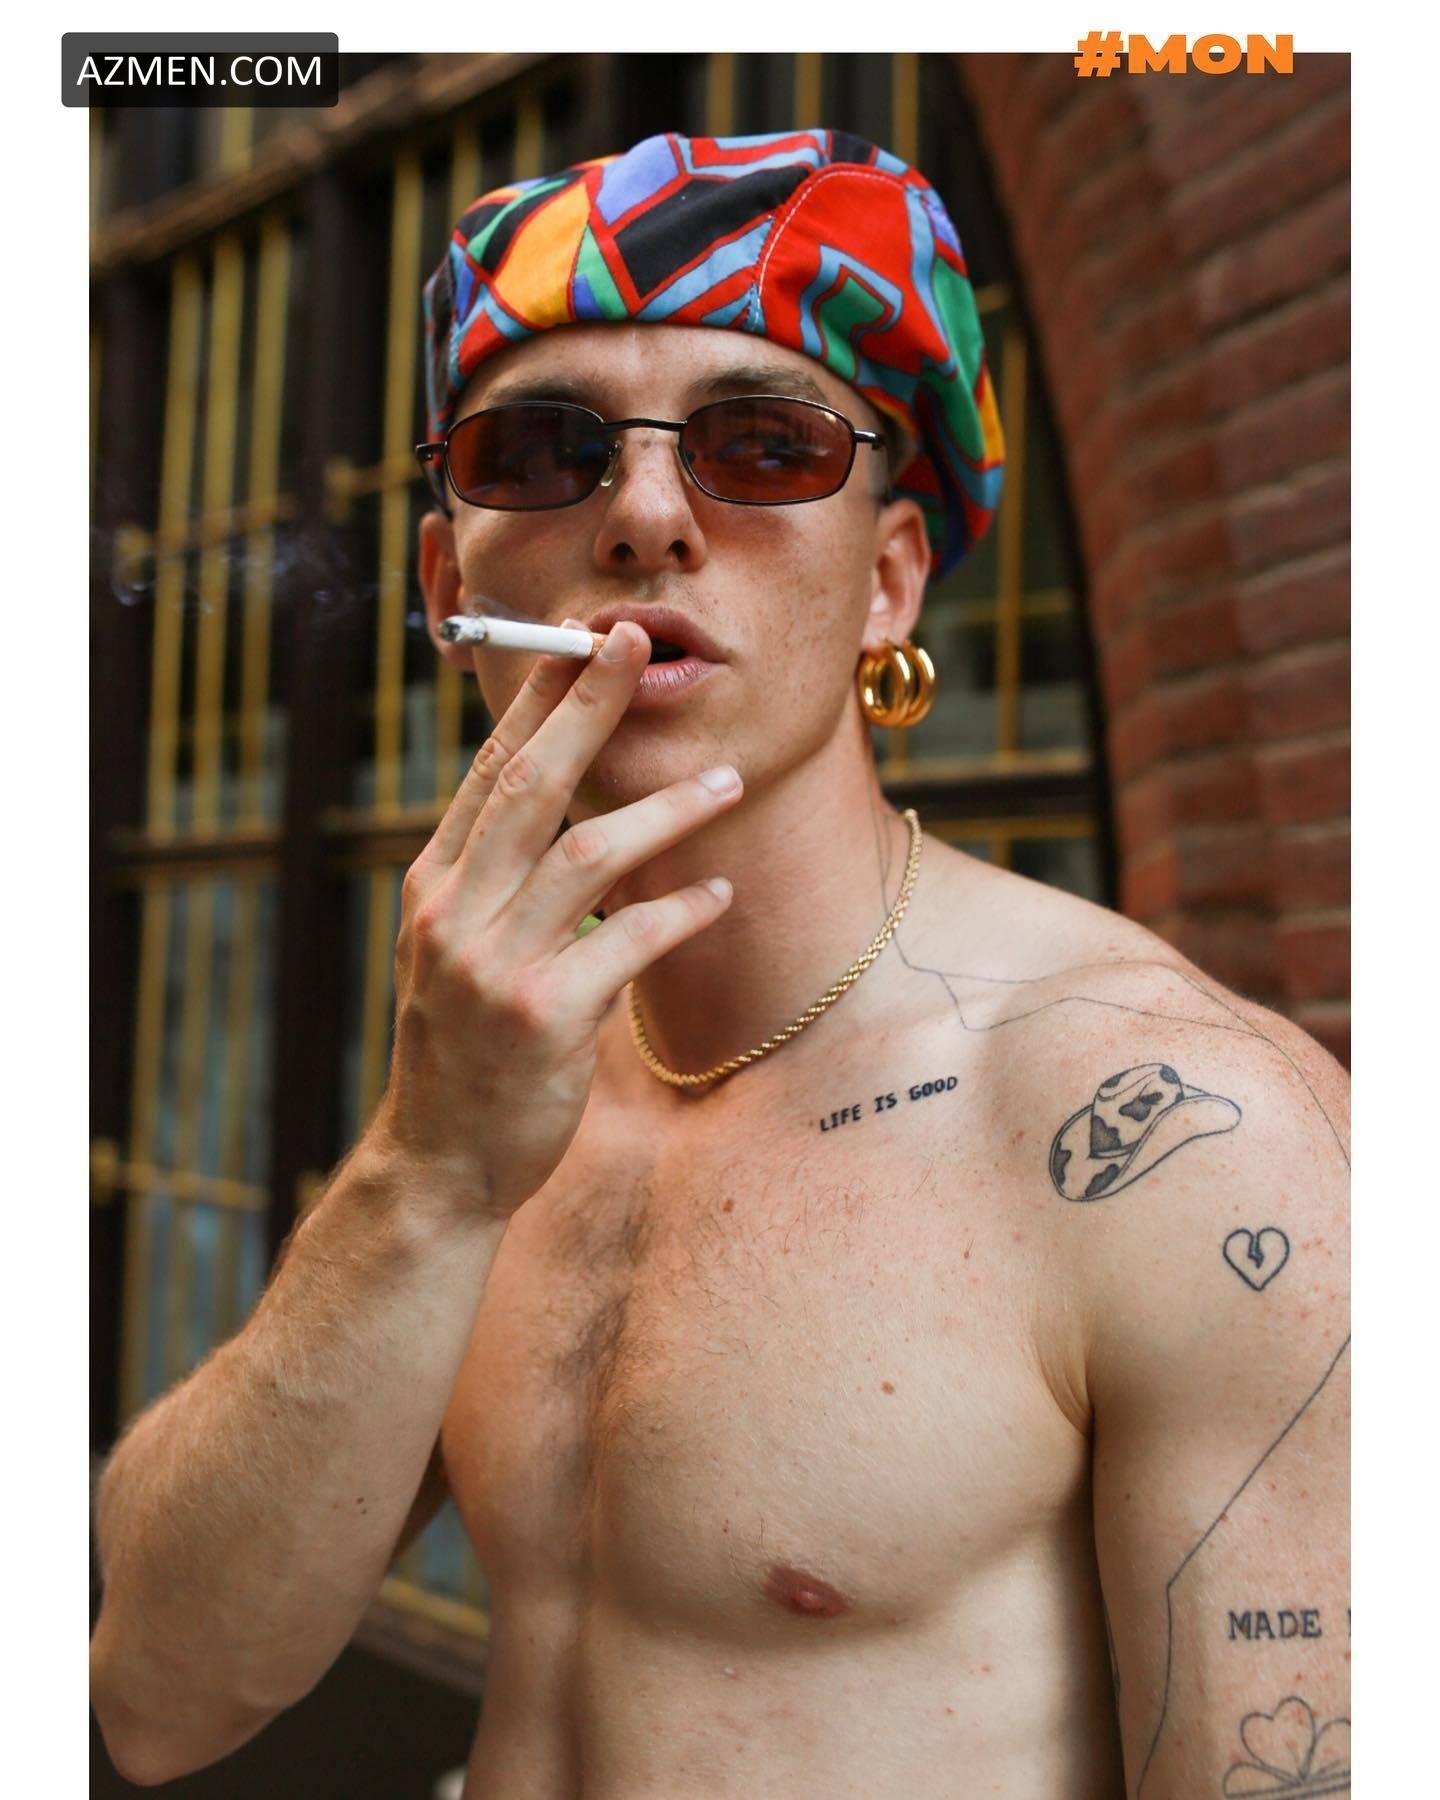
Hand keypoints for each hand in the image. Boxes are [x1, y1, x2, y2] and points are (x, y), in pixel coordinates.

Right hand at [371, 621, 742, 1219]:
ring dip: (667, 808)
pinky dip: (680, 909)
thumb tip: (557, 811)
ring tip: (730, 781)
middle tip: (637, 644)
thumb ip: (496, 885)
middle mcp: (454, 913)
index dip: (536, 703)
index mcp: (434, 887)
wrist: (440, 1164)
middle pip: (530, 785)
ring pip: (588, 852)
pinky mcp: (542, 1018)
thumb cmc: (467, 1053)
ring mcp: (493, 966)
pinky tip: (718, 891)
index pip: (488, 773)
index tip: (580, 642)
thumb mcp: (456, 955)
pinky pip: (627, 939)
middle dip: (587, 706)